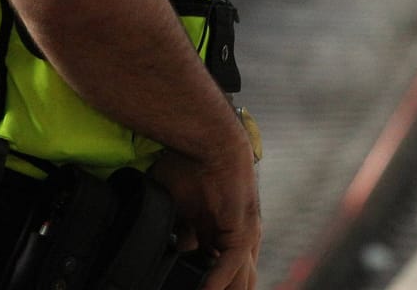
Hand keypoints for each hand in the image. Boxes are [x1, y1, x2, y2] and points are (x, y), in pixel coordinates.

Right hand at [150, 140, 261, 289]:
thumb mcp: (174, 205)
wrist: (208, 141)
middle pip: (233, 280)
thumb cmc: (189, 163)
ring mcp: (244, 238)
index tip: (183, 286)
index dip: (204, 283)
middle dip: (218, 289)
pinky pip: (230, 264)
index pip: (215, 271)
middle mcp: (235, 239)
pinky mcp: (244, 231)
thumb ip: (175, 230)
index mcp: (219, 234)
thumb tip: (172, 249)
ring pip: (238, 279)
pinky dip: (217, 281)